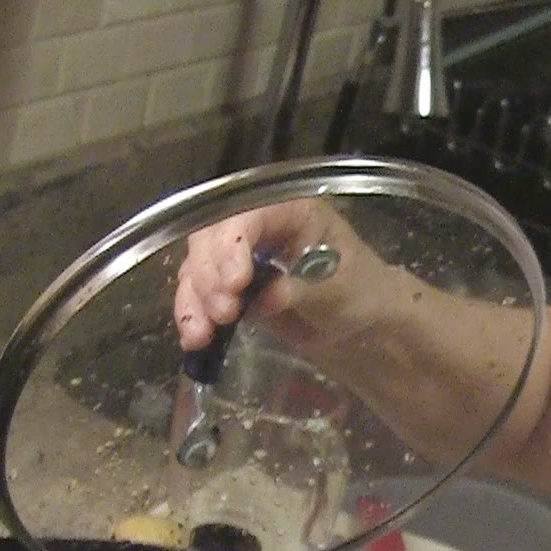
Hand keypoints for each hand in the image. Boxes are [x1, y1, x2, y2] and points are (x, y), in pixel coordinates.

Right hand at [172, 198, 387, 352]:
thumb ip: (303, 290)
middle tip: (224, 311)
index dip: (233, 245)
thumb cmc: (358, 290)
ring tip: (203, 333)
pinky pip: (198, 294)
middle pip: (212, 238)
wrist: (358, 318)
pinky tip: (194, 339)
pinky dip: (192, 315)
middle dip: (210, 276)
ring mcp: (238, 255)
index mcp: (289, 211)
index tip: (235, 283)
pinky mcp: (227, 285)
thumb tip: (265, 299)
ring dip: (194, 299)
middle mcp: (257, 225)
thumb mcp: (340, 290)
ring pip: (198, 267)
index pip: (249, 216)